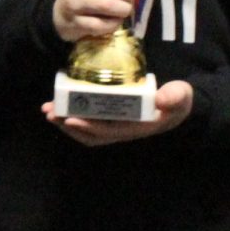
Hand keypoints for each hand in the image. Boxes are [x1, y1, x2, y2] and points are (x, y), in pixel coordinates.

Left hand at [44, 79, 192, 146]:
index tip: (71, 118)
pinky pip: (88, 123)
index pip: (109, 131)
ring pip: (86, 131)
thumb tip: (162, 98)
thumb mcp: (181, 96)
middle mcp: (123, 131)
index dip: (89, 127)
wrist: (178, 106)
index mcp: (136, 127)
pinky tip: (60, 108)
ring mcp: (115, 127)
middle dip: (69, 125)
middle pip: (91, 134)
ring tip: (49, 111)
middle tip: (50, 113)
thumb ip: (175, 96)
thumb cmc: (177, 101)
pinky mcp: (110, 120)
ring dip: (66, 123)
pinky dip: (73, 118)